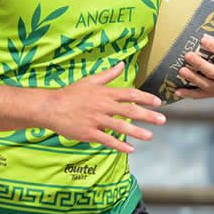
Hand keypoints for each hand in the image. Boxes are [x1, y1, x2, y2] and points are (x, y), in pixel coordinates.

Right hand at [44, 63, 165, 153]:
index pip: (130, 94)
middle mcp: (103, 106)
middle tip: (162, 120)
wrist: (51, 107)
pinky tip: (130, 149)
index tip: (158, 103)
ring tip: (150, 136)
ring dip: (137, 132)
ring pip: (121, 126)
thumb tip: (122, 64)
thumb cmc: (71, 93)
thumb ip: (108, 74)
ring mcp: (96, 120)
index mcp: (105, 93)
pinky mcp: (89, 133)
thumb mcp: (90, 80)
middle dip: (148, 116)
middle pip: (130, 111)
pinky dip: (119, 145)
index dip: (145, 98)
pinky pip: (107, 140)